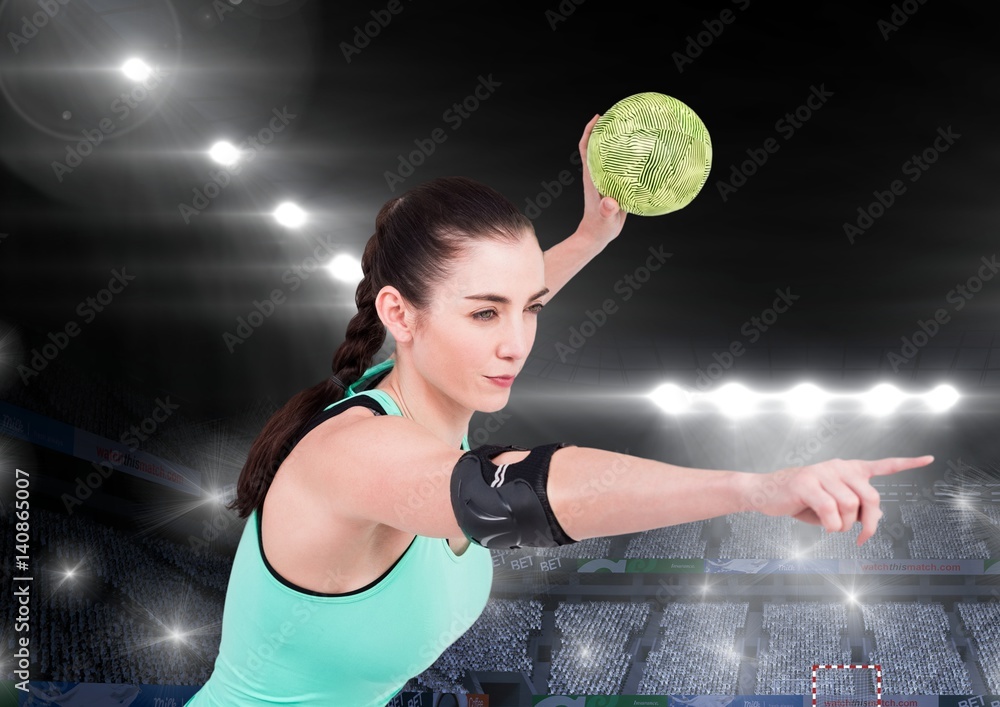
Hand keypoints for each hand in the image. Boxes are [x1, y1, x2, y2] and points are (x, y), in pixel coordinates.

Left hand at [576, 114, 626, 245]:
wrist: (598, 236)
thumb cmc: (599, 227)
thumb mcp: (604, 218)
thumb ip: (607, 210)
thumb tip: (610, 203)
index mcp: (592, 176)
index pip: (586, 148)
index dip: (589, 131)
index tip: (598, 117)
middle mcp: (598, 174)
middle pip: (598, 146)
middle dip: (606, 130)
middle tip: (620, 116)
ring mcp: (607, 179)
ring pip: (611, 156)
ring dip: (619, 143)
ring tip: (635, 130)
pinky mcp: (616, 186)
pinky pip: (623, 168)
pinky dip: (632, 160)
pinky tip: (646, 156)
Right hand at [745, 455, 933, 545]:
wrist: (766, 493)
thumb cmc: (801, 501)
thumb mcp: (832, 506)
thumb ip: (855, 509)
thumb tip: (875, 519)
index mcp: (847, 470)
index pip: (882, 465)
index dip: (907, 464)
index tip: (929, 459)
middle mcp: (838, 467)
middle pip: (870, 498)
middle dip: (869, 524)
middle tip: (861, 538)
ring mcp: (822, 473)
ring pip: (850, 506)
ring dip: (842, 526)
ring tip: (830, 526)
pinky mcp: (807, 482)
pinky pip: (830, 510)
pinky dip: (830, 524)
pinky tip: (823, 525)